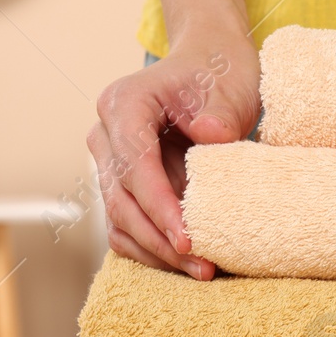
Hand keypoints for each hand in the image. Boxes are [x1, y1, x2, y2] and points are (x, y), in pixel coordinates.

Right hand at [88, 32, 261, 278]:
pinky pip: (127, 225)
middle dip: (160, 239)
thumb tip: (210, 136)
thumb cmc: (218, 73)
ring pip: (120, 220)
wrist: (209, 65)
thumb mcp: (229, 86)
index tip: (188, 238)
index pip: (134, 165)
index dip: (159, 206)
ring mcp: (110, 162)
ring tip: (203, 271)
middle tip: (203, 266)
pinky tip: (187, 264)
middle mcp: (106, 134)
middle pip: (122, 200)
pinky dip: (154, 248)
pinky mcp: (123, 184)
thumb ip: (220, 112)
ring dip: (158, 251)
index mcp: (124, 104)